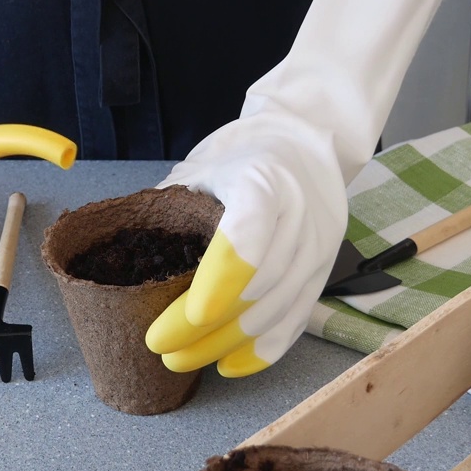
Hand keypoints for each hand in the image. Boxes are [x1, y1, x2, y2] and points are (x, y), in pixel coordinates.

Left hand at [145, 0, 458, 376]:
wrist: (328, 110)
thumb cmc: (261, 128)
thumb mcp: (212, 154)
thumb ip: (183, 199)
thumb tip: (138, 237)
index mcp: (270, 180)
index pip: (236, 253)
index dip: (201, 298)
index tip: (166, 327)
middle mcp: (305, 213)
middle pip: (259, 291)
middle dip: (207, 329)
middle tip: (163, 350)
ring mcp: (325, 236)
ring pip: (286, 305)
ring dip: (237, 341)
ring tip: (194, 360)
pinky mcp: (332, 252)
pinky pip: (307, 306)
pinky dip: (273, 336)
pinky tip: (241, 357)